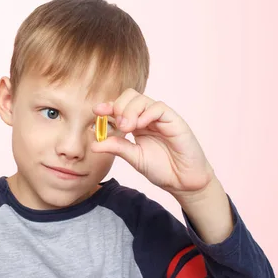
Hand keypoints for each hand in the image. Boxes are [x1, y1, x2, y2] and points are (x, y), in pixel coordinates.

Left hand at [91, 88, 214, 196]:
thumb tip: (94, 143)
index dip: (108, 106)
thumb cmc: (162, 169)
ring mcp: (161, 117)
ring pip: (142, 99)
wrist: (183, 181)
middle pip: (130, 96)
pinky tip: (140, 126)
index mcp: (137, 124)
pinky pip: (158, 107)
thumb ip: (117, 147)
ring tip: (127, 128)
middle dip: (119, 107)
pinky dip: (146, 113)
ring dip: (130, 110)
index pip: (121, 107)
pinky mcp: (173, 120)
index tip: (96, 111)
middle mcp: (148, 117)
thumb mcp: (134, 157)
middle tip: (118, 126)